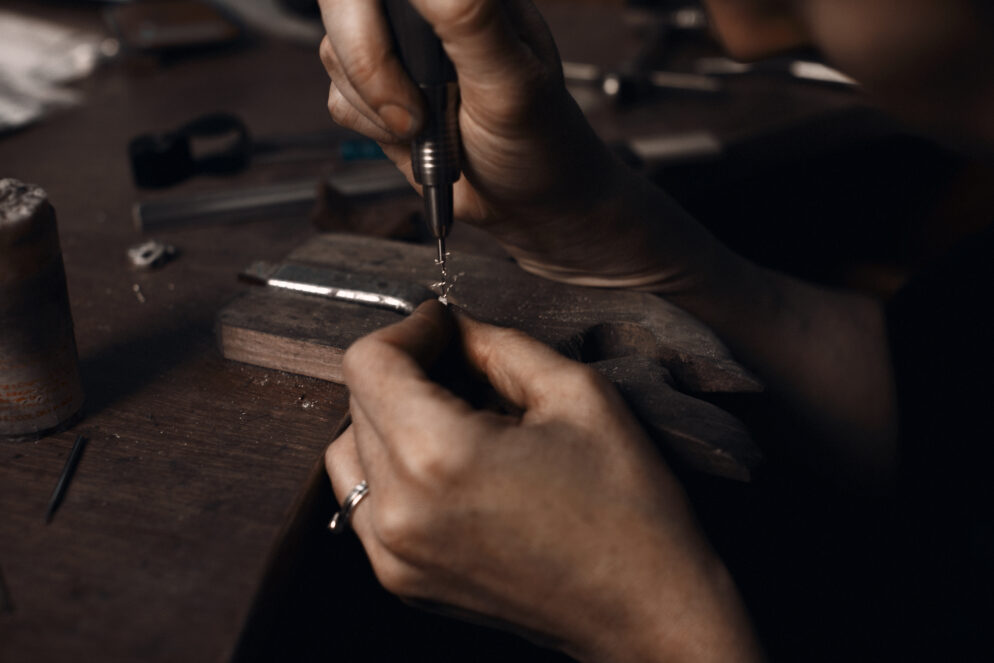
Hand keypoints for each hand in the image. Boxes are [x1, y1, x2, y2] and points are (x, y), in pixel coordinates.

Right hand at [316, 0, 716, 290]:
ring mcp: (396, 49)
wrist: (527, 204)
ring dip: (379, 104)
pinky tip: (418, 136)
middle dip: (370, 62)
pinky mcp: (374, 91)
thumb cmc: (539, 140)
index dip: (371, 7)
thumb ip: (470, 17)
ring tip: (433, 124)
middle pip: (345, 5)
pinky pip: (340, 99)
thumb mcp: (512, 80)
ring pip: (336, 54)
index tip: (409, 52)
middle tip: (416, 110)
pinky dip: (374, 128)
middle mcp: (425, 12)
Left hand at [325, 301, 761, 661]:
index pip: (369, 363)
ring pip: (352, 450)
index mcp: (438, 456)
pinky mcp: (400, 579)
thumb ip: (498, 344)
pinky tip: (452, 463)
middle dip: (408, 369)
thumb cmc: (627, 505)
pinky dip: (394, 467)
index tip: (446, 325)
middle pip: (359, 402)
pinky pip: (368, 501)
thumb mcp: (576, 393)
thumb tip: (452, 326)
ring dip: (392, 417)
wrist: (646, 610)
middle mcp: (398, 511)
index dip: (410, 329)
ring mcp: (392, 555)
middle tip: (465, 363)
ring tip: (456, 414)